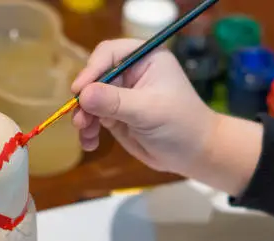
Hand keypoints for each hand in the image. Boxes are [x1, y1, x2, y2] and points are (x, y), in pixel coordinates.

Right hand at [72, 38, 220, 176]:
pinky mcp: (115, 115)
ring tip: (87, 135)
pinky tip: (91, 144)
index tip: (79, 90)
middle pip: (94, 78)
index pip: (108, 54)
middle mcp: (130, 73)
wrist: (194, 154)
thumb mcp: (148, 111)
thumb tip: (82, 95)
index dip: (91, 70)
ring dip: (84, 117)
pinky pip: (93, 118)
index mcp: (144, 59)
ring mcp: (121, 95)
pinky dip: (88, 131)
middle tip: (80, 120)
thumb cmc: (181, 125)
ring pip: (90, 100)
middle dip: (85, 99)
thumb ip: (115, 102)